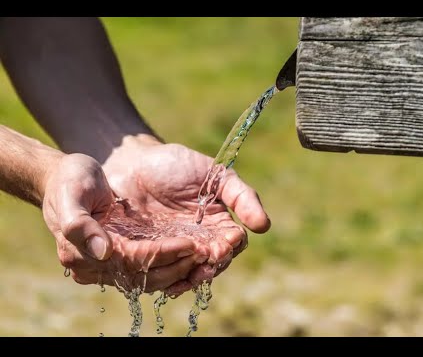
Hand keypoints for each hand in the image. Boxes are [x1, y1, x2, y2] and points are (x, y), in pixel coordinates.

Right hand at [42, 153, 207, 292]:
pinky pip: (155, 268)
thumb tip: (104, 252)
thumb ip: (80, 224)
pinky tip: (198, 255)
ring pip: (154, 277)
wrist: (69, 177)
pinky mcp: (127, 255)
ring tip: (210, 256)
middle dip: (179, 265)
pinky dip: (177, 264)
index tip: (189, 244)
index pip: (131, 261)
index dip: (161, 254)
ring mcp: (114, 262)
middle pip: (146, 276)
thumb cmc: (70, 181)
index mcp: (82, 254)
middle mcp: (99, 265)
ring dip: (183, 269)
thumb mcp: (71, 194)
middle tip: (208, 253)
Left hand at [102, 136, 270, 294]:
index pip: (233, 243)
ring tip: (186, 278)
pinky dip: (166, 282)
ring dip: (190, 278)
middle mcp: (199, 241)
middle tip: (205, 264)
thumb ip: (241, 196)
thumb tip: (264, 226)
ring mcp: (174, 249)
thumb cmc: (175, 165)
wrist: (132, 163)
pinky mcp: (150, 255)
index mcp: (218, 223)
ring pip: (189, 273)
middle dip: (211, 267)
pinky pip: (161, 275)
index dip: (230, 247)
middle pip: (213, 264)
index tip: (224, 246)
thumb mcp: (214, 174)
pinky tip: (167, 285)